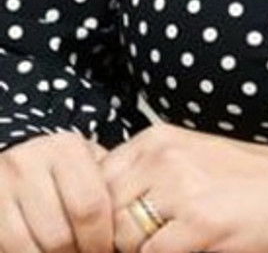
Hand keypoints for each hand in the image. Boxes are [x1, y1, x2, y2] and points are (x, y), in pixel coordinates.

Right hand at [0, 132, 112, 252]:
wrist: (18, 158)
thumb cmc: (62, 170)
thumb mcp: (87, 166)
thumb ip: (107, 190)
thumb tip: (130, 232)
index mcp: (66, 149)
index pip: (91, 207)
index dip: (102, 241)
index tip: (108, 251)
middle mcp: (30, 163)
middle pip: (60, 236)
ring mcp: (4, 188)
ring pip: (33, 249)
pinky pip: (11, 250)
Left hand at [102, 122, 267, 252]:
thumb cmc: (243, 178)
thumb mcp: (186, 156)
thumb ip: (144, 173)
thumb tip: (98, 207)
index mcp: (157, 139)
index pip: (96, 180)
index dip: (101, 214)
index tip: (116, 230)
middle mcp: (164, 157)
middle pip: (104, 211)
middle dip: (114, 237)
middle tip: (143, 241)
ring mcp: (181, 190)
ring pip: (122, 237)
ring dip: (137, 249)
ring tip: (167, 242)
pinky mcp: (199, 225)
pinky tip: (186, 249)